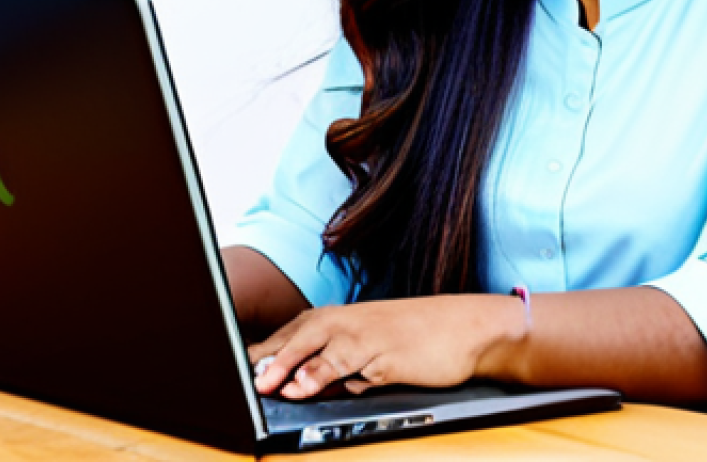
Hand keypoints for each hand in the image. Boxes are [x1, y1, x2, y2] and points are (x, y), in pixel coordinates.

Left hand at [248, 294, 522, 398]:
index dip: (268, 347)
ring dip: (288, 364)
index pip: (296, 330)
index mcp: (345, 318)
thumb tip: (314, 384)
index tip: (240, 362)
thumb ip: (344, 366)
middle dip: (269, 355)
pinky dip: (321, 375)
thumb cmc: (421, 336)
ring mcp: (367, 336)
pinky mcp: (384, 355)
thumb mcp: (375, 349)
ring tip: (264, 382)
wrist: (466, 327)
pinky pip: (347, 365)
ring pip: (318, 347)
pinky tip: (303, 387)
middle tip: (241, 372)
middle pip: (300, 335)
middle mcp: (351, 321)